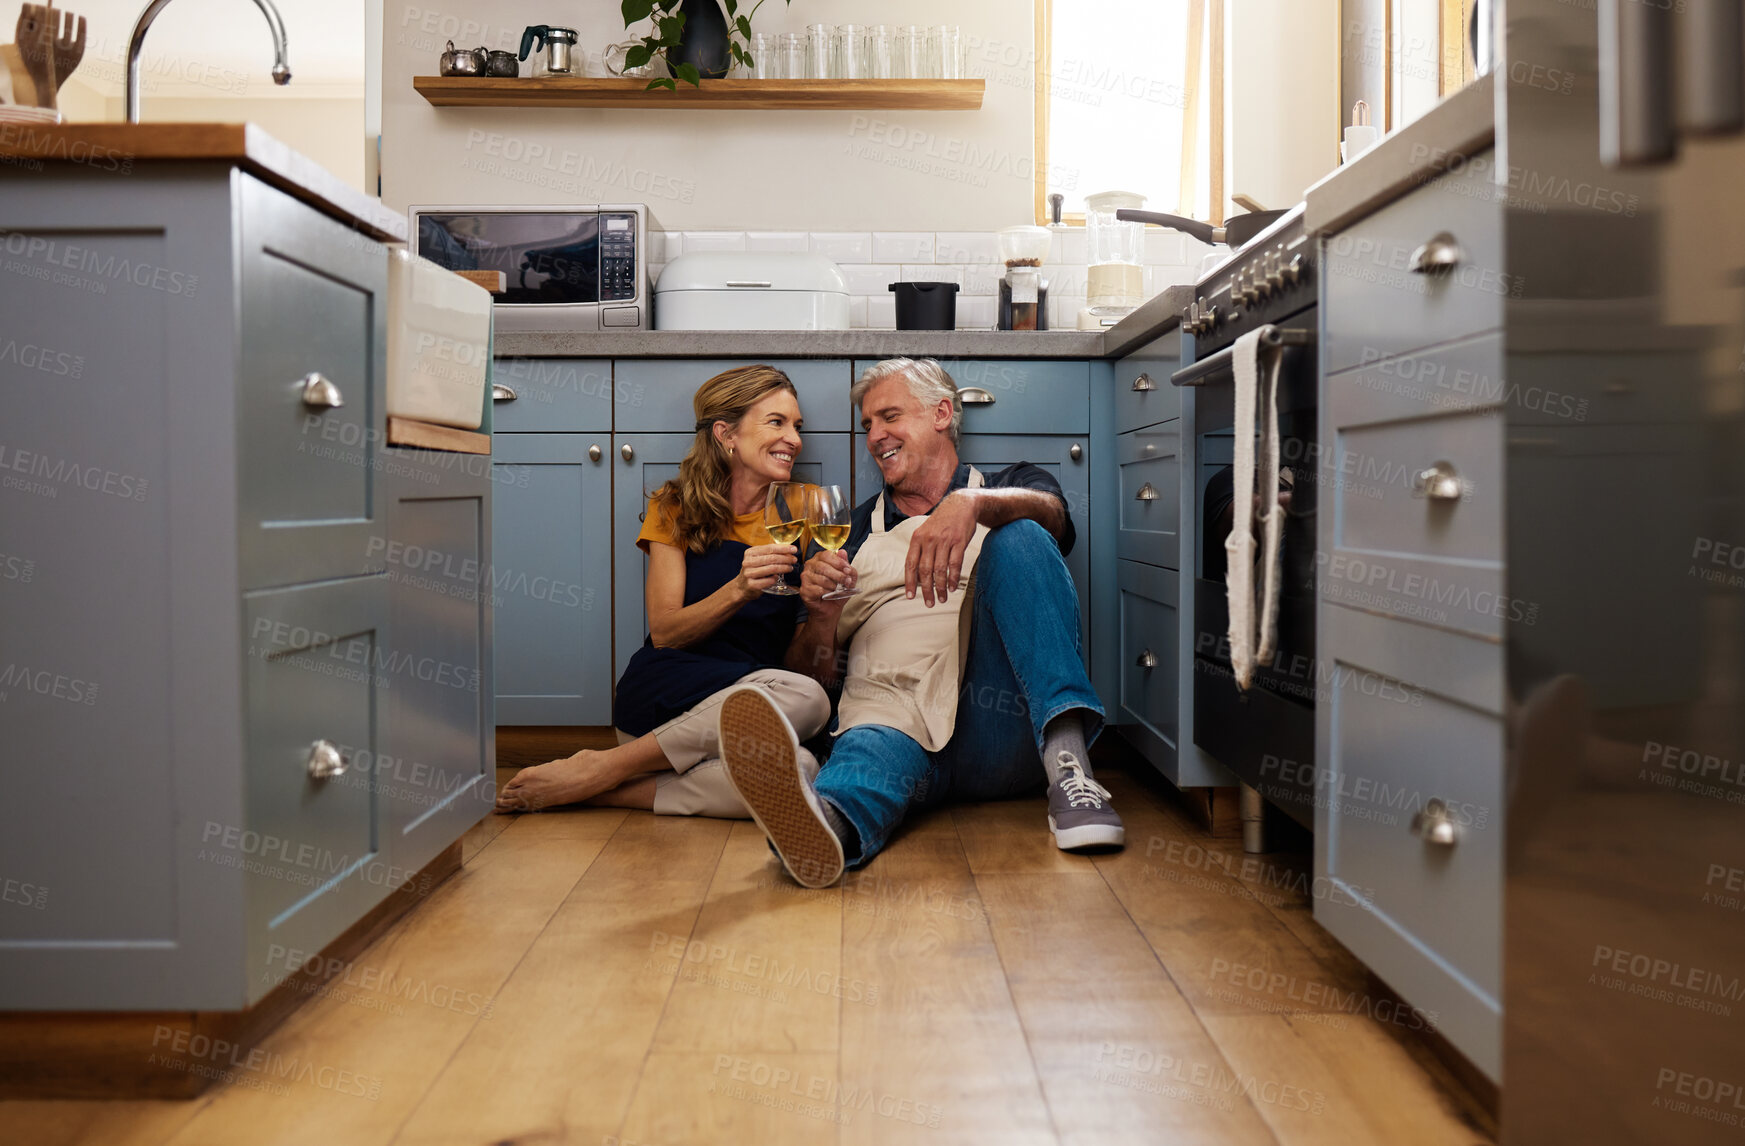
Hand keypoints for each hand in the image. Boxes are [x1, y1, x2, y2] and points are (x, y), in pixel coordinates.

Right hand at [733, 543, 796, 599]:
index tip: (794, 549)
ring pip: (771, 569)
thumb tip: (788, 550)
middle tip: (794, 560)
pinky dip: (775, 579)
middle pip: (771, 558)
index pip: (770, 548)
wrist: (742, 587)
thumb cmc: (754, 571)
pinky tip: (778, 577)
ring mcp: (749, 573)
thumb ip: (770, 554)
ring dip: (783, 568)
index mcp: (750, 552)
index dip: (783, 548)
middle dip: (786, 558)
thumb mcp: (758, 559)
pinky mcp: (751, 584)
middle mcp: (748, 561)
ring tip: (790, 568)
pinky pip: (767, 581)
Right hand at [800, 550, 855, 611]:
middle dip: (838, 575)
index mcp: (820, 559)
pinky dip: (827, 593)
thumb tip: (843, 552)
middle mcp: (810, 566)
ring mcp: (805, 577)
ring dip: (833, 586)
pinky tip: (829, 595)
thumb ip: (847, 565)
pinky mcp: (804, 590)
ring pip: (822, 579)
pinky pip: (818, 589)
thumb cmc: (837, 591)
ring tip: (837, 590)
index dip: (839, 562)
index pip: (827, 555)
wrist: (831, 608)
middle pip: (823, 567)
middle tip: (847, 581)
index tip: (848, 570)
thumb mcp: (848, 578)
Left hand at [906, 489, 976, 606]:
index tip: (910, 596)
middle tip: (929, 603)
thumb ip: (920, 550)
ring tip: (942, 598)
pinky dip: (953, 578)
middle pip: (925, 570)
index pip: (910, 564)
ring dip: (940, 587)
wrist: (961, 505)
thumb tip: (917, 574)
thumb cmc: (942, 522)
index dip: (909, 582)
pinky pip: (955, 564)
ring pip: (939, 570)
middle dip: (926, 590)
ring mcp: (944, 540)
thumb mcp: (925, 531)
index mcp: (917, 538)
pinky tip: (952, 587)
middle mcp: (929, 540)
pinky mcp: (959, 542)